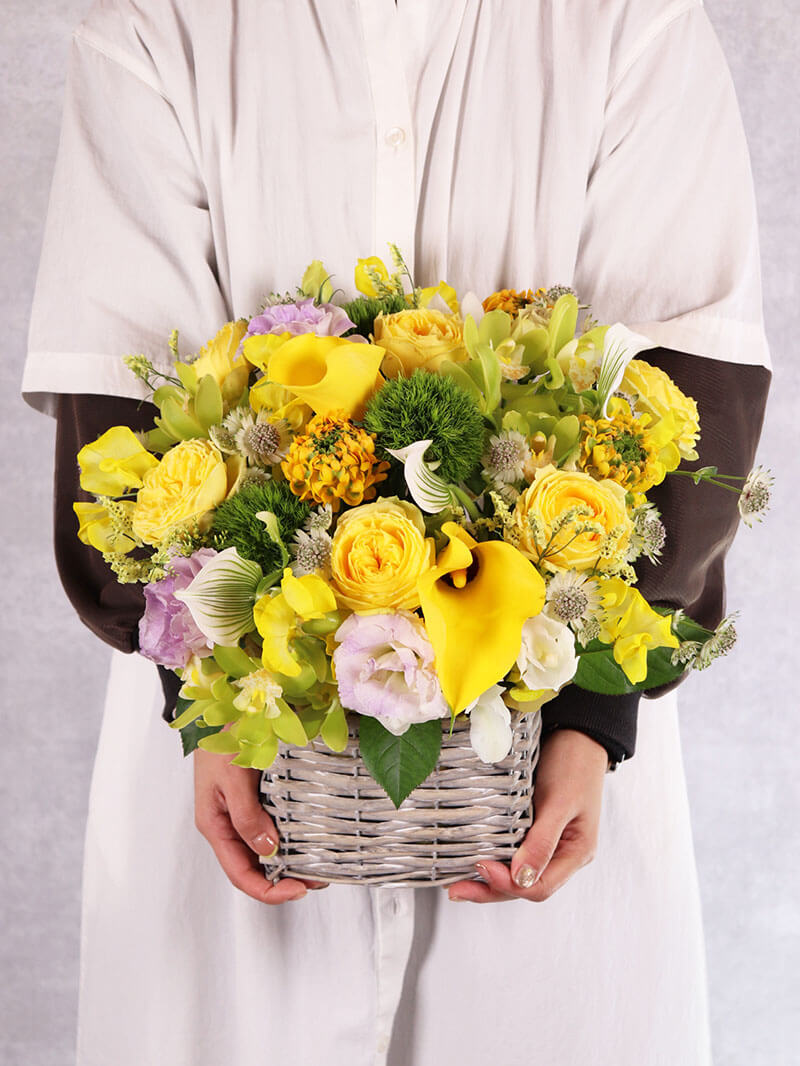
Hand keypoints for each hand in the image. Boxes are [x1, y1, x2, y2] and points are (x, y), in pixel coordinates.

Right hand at [193, 748, 327, 902]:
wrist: (223, 708)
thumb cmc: (220, 740)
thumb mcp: (232, 779)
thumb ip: (247, 816)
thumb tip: (267, 850)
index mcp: (215, 825)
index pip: (240, 873)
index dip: (268, 890)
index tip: (298, 890)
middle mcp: (227, 825)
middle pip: (254, 866)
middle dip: (284, 880)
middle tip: (317, 879)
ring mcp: (240, 813)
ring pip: (264, 850)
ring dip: (289, 861)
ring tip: (318, 864)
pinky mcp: (253, 799)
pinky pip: (270, 827)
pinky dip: (288, 838)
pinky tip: (307, 837)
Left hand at [446, 728, 607, 902]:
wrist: (577, 734)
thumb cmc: (575, 763)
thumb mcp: (560, 801)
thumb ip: (542, 841)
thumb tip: (520, 878)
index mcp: (576, 853)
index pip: (539, 887)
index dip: (508, 883)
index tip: (481, 866)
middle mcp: (561, 854)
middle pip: (523, 887)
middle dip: (489, 890)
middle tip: (456, 889)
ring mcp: (546, 843)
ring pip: (515, 874)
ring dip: (488, 881)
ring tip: (458, 883)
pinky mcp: (532, 829)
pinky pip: (511, 853)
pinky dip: (494, 859)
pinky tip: (473, 860)